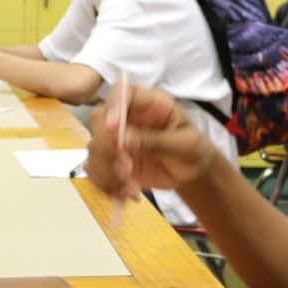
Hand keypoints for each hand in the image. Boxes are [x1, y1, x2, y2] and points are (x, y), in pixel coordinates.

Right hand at [85, 83, 218, 201]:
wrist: (191, 173)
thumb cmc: (193, 150)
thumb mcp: (185, 145)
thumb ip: (157, 142)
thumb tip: (124, 140)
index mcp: (148, 104)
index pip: (121, 92)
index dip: (112, 107)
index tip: (112, 129)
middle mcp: (127, 117)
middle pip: (99, 120)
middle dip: (106, 147)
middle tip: (126, 169)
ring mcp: (116, 139)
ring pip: (94, 149)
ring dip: (106, 172)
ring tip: (130, 189)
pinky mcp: (112, 161)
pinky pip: (96, 170)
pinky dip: (107, 185)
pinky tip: (126, 195)